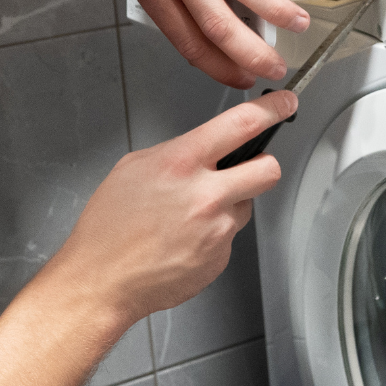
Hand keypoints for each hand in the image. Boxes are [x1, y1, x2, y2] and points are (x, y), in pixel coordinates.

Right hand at [49, 90, 297, 326]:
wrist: (100, 281)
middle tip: (247, 171)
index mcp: (182, 163)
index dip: (272, 110)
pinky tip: (184, 241)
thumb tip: (206, 149)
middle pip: (269, 170)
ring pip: (246, 206)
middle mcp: (206, 195)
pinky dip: (213, 237)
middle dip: (262, 167)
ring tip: (189, 218)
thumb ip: (177, 152)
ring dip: (228, 207)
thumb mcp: (134, 168)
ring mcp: (217, 229)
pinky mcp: (220, 258)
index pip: (242, 124)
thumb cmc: (109, 228)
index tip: (285, 104)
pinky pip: (229, 237)